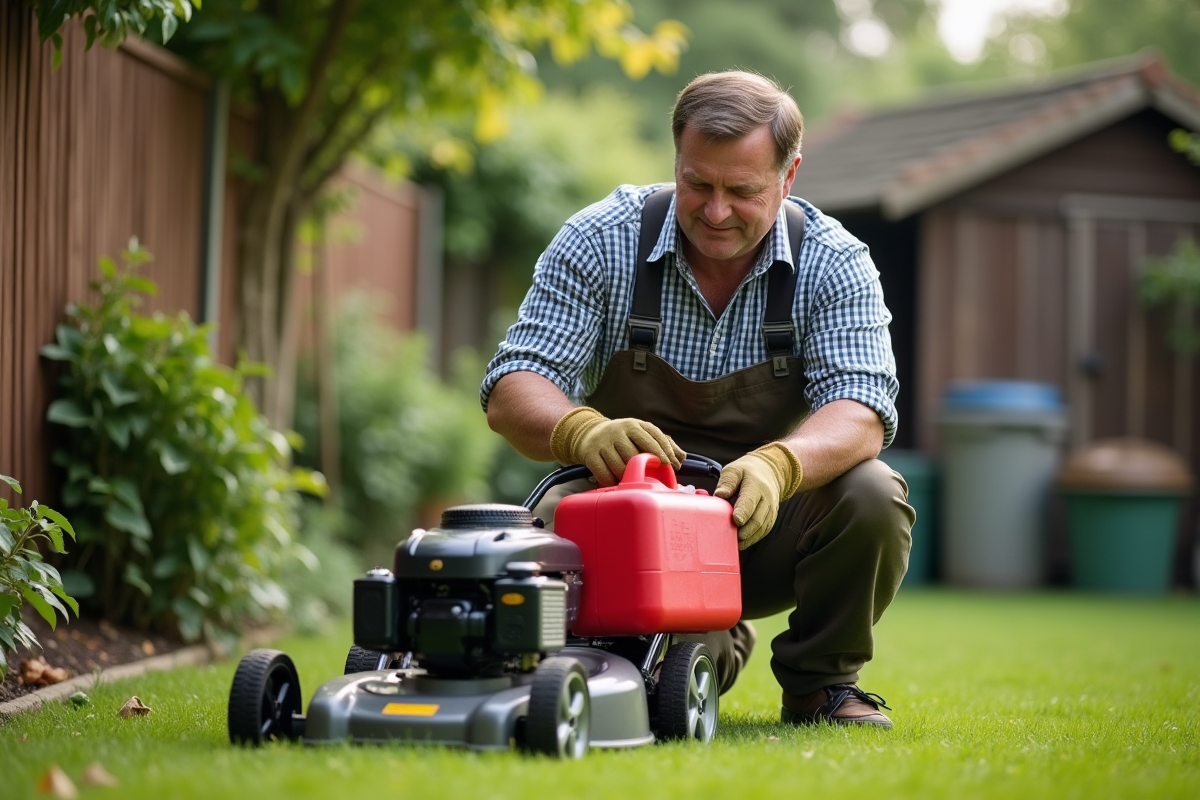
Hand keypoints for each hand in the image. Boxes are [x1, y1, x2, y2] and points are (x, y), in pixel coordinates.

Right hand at [550, 406, 683, 485]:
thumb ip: (662, 443)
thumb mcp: (641, 434)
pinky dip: (612, 482)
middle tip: (651, 477)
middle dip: (645, 468)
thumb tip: (682, 456)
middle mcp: (618, 431)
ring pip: (620, 466)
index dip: (663, 451)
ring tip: (633, 480)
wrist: (588, 433)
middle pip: (636, 454)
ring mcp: (603, 443)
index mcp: (633, 425)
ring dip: (628, 477)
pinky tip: (618, 483)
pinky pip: (604, 474)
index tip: (671, 464)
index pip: (652, 436)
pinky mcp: (590, 454)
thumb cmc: (622, 436)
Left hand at [714, 443, 802, 549]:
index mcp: (756, 485)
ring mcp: (771, 510)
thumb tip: (719, 496)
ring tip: (735, 543)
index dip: (742, 512)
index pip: (750, 501)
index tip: (735, 520)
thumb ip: (727, 483)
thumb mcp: (735, 470)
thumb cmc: (748, 472)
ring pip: (761, 528)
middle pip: (757, 519)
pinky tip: (743, 542)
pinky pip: (763, 531)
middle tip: (731, 537)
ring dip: (749, 537)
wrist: (769, 472)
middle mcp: (766, 499)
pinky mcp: (771, 518)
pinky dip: (753, 538)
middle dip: (744, 531)